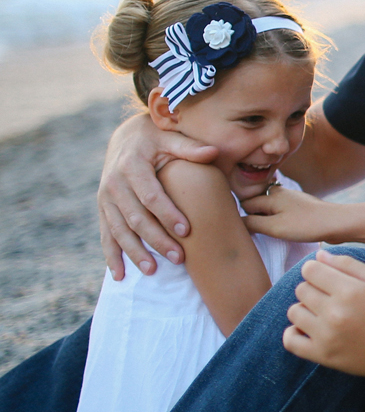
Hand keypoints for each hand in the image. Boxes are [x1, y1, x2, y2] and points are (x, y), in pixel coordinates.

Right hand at [98, 113, 217, 278]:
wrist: (127, 137)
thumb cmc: (156, 138)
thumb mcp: (170, 137)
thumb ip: (189, 147)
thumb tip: (213, 151)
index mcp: (132, 166)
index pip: (151, 195)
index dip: (167, 213)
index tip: (187, 230)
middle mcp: (114, 184)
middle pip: (136, 218)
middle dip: (157, 239)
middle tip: (179, 257)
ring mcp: (106, 199)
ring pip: (119, 231)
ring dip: (135, 252)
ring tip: (153, 270)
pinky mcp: (103, 209)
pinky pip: (105, 235)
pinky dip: (111, 256)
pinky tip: (120, 275)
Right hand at [242, 185, 340, 243]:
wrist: (338, 222)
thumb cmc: (306, 225)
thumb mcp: (274, 226)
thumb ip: (252, 222)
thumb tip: (236, 221)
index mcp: (271, 195)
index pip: (245, 204)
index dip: (243, 218)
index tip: (246, 231)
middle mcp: (279, 193)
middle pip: (256, 204)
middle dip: (254, 217)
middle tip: (260, 233)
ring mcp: (291, 199)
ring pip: (269, 208)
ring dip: (267, 220)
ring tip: (273, 232)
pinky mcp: (300, 206)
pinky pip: (281, 211)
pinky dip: (278, 219)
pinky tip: (285, 229)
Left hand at [282, 250, 364, 377]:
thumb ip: (348, 264)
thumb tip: (318, 255)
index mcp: (350, 291)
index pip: (310, 270)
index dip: (317, 270)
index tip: (327, 278)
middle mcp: (335, 312)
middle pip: (301, 289)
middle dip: (313, 289)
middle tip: (330, 298)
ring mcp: (326, 335)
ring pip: (294, 312)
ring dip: (305, 309)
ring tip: (322, 314)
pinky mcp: (321, 355)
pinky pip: (290, 340)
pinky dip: (293, 333)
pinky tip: (308, 329)